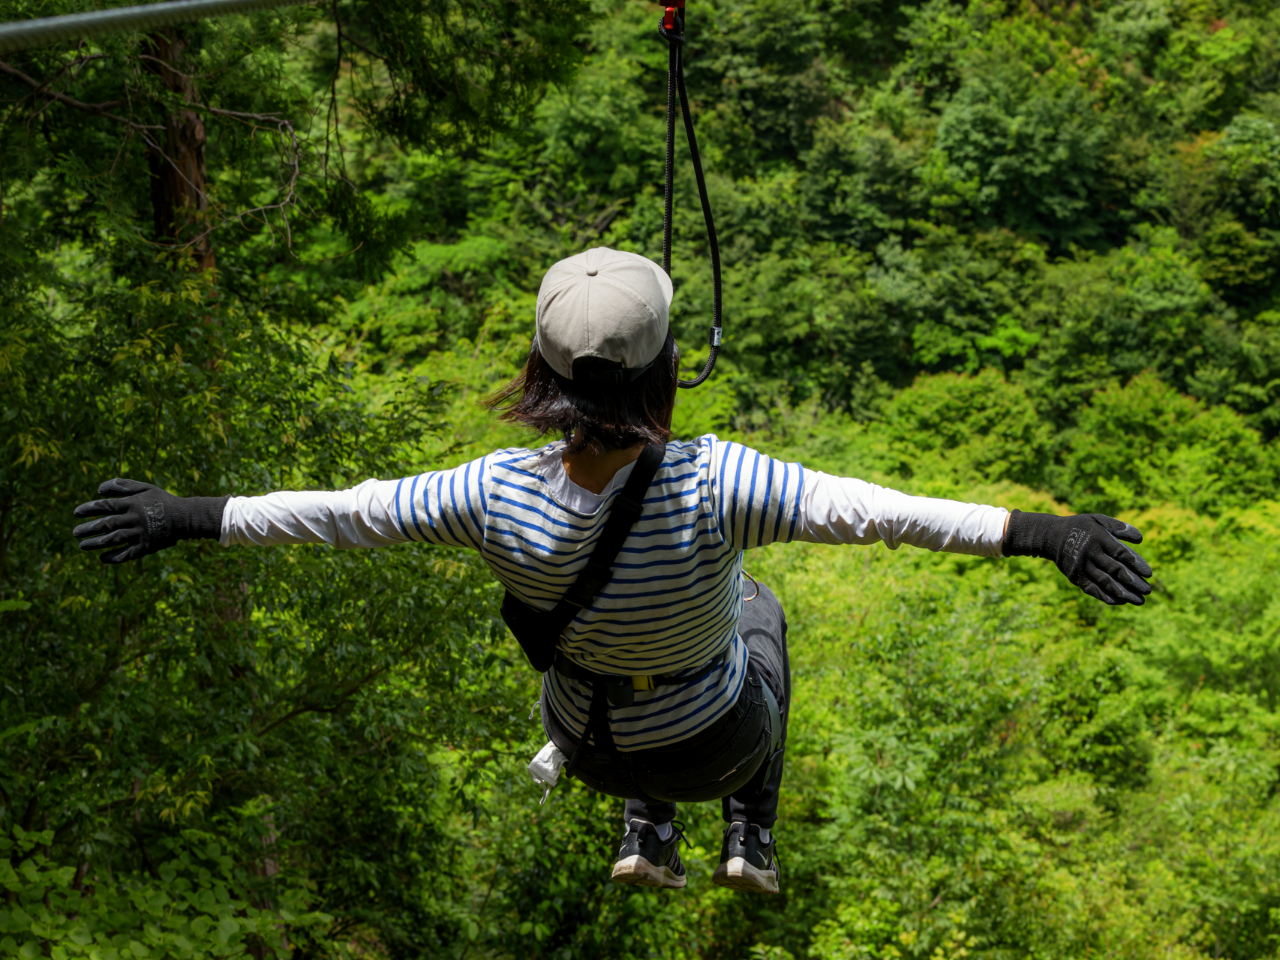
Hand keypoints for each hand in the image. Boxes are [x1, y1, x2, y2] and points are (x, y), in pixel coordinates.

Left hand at [73, 479, 227, 563]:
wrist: (186, 517)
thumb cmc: (163, 501)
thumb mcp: (145, 488)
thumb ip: (123, 486)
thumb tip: (99, 489)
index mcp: (133, 504)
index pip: (106, 506)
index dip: (89, 509)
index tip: (76, 513)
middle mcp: (134, 519)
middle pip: (106, 524)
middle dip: (88, 529)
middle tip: (75, 532)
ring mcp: (140, 534)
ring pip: (113, 539)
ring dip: (95, 543)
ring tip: (82, 545)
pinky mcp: (147, 547)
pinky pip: (127, 553)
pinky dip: (114, 557)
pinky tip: (102, 558)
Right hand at [1003, 511, 1152, 605]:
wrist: (1050, 536)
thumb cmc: (1081, 526)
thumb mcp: (1098, 520)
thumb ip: (1118, 527)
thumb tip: (1140, 539)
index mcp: (1099, 538)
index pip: (1121, 553)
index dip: (1136, 564)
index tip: (1149, 574)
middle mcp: (1090, 553)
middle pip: (1115, 570)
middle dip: (1133, 582)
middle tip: (1148, 590)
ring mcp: (1081, 566)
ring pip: (1105, 582)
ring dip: (1123, 592)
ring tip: (1139, 600)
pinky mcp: (1075, 576)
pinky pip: (1092, 589)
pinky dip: (1106, 596)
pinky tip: (1120, 601)